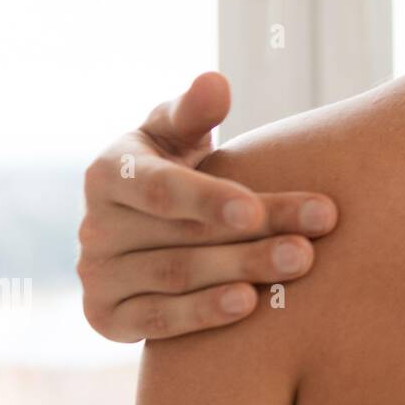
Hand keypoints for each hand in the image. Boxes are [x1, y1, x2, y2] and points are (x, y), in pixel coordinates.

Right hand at [78, 71, 337, 341]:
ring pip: (177, 278)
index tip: (256, 209)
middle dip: (253, 237)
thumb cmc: (176, 166)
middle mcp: (94, 226)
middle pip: (183, 236)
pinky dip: (204, 314)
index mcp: (108, 173)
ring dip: (241, 272)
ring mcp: (97, 276)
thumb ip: (194, 110)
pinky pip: (158, 321)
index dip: (208, 199)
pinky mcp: (106, 318)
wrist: (149, 226)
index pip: (160, 188)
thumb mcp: (178, 132)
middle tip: (310, 243)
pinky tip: (250, 303)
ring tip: (299, 263)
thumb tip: (215, 82)